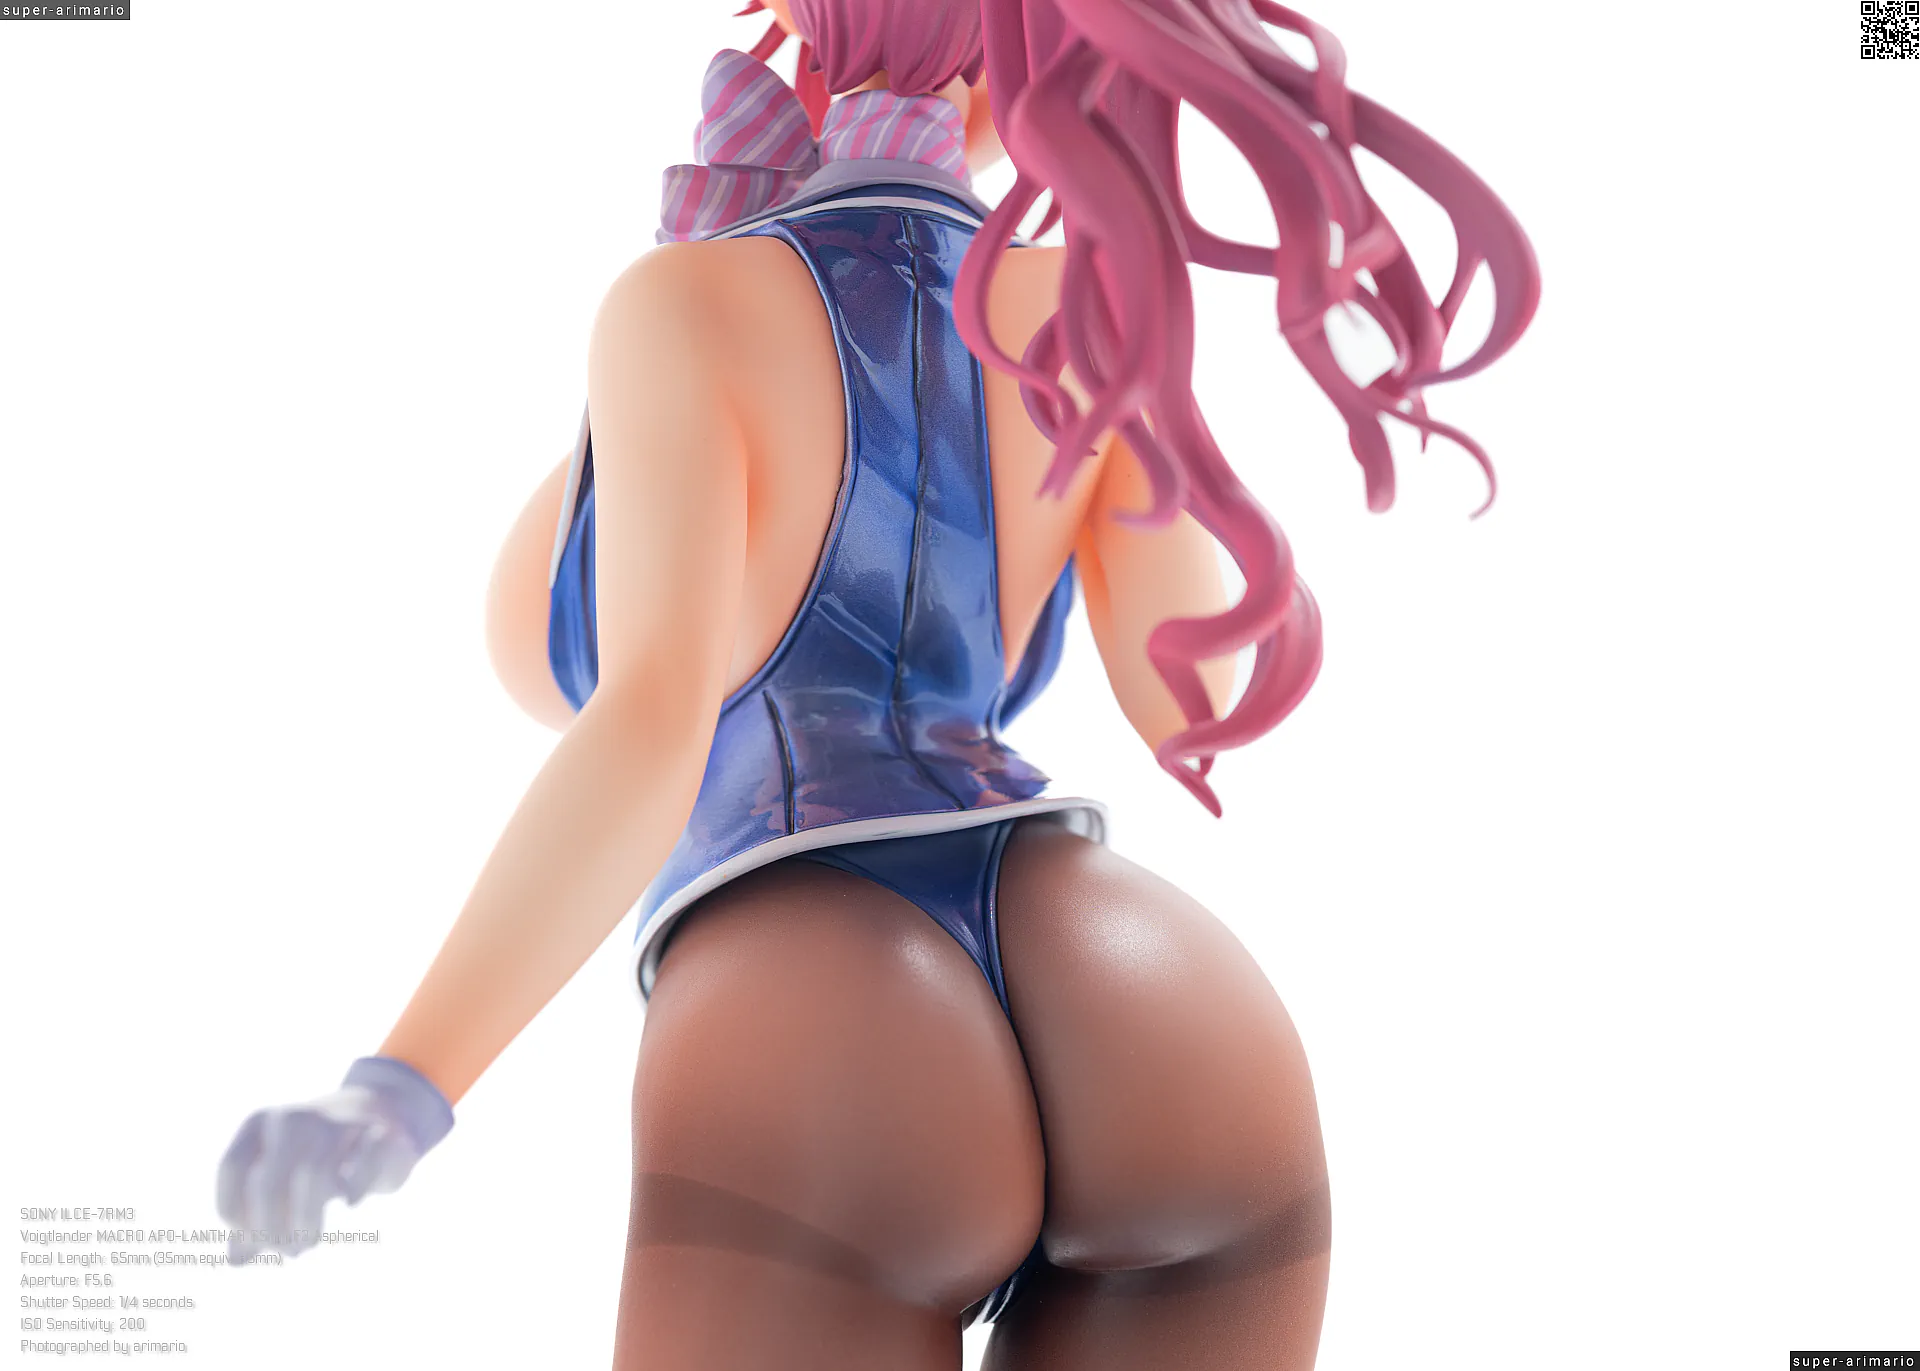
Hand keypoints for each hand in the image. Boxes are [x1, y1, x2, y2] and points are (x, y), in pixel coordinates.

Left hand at [217, 1056, 452, 1264]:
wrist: (380, 1117)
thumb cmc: (317, 1159)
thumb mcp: (279, 1182)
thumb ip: (254, 1218)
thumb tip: (234, 1261)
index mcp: (259, 1123)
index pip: (233, 1168)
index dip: (238, 1212)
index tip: (255, 1241)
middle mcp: (294, 1118)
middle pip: (268, 1180)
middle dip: (272, 1227)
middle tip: (288, 1250)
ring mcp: (338, 1121)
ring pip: (313, 1174)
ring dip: (306, 1219)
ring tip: (308, 1242)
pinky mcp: (380, 1132)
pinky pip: (365, 1161)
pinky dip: (354, 1188)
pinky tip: (349, 1204)